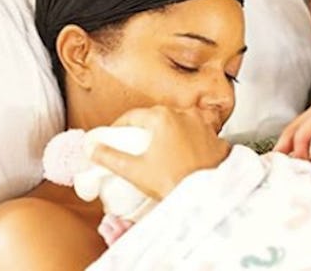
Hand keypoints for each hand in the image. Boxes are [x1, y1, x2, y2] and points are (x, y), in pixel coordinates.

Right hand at [90, 106, 230, 199]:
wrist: (206, 196)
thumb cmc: (172, 182)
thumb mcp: (134, 170)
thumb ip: (110, 157)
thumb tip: (93, 149)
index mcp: (162, 118)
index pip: (133, 116)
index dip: (120, 126)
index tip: (114, 136)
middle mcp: (185, 115)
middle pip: (157, 117)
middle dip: (144, 129)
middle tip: (134, 144)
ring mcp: (204, 126)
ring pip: (181, 124)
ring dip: (169, 133)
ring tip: (160, 151)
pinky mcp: (217, 140)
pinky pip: (200, 136)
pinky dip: (191, 144)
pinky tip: (185, 156)